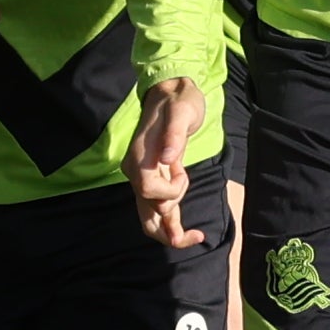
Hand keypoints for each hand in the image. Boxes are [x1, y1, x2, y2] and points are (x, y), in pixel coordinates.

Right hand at [126, 76, 210, 248]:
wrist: (170, 94)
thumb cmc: (178, 102)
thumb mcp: (181, 112)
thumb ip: (174, 135)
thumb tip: (168, 159)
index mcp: (139, 157)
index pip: (148, 189)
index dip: (169, 190)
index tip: (183, 174)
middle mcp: (135, 171)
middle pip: (145, 214)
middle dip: (168, 229)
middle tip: (194, 236)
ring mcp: (142, 178)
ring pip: (150, 217)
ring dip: (169, 230)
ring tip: (194, 235)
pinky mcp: (153, 179)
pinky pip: (157, 208)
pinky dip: (170, 222)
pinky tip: (187, 231)